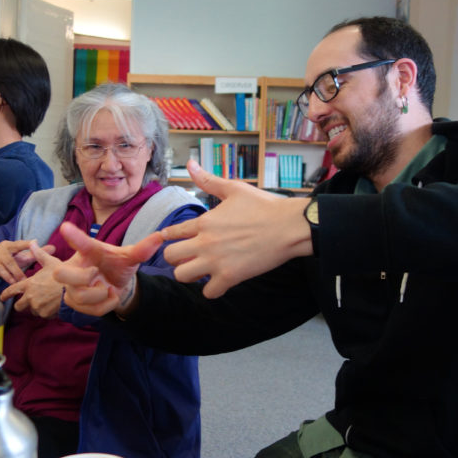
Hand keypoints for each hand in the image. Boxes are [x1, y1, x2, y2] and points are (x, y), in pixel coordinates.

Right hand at [0, 239, 55, 284]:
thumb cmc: (11, 260)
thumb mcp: (23, 257)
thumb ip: (37, 253)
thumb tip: (53, 248)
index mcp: (10, 245)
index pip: (18, 244)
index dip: (25, 244)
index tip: (33, 242)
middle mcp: (0, 249)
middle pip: (9, 260)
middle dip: (17, 270)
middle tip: (25, 279)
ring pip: (1, 267)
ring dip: (10, 276)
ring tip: (18, 283)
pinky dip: (3, 278)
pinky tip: (10, 283)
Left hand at [0, 242, 64, 316]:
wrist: (75, 287)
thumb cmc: (63, 273)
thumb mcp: (50, 262)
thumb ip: (39, 254)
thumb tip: (33, 243)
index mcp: (28, 284)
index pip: (11, 291)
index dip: (5, 294)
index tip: (2, 297)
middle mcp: (30, 297)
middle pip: (18, 306)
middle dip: (21, 305)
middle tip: (26, 302)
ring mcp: (37, 307)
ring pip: (32, 311)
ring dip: (36, 307)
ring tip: (46, 301)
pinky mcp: (45, 314)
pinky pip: (43, 315)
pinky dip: (46, 312)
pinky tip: (53, 305)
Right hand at [54, 222, 163, 316]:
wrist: (117, 285)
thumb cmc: (118, 266)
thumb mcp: (130, 257)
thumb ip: (142, 249)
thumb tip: (160, 236)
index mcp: (87, 250)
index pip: (80, 243)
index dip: (73, 236)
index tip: (65, 227)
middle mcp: (74, 266)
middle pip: (61, 274)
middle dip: (82, 277)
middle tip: (96, 274)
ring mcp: (70, 285)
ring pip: (80, 295)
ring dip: (101, 295)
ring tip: (106, 287)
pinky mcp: (72, 302)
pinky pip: (89, 310)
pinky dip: (106, 305)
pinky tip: (107, 297)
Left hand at [160, 160, 311, 298]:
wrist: (288, 226)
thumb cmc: (264, 206)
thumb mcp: (234, 188)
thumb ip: (208, 180)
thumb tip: (190, 164)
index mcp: (204, 221)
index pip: (172, 232)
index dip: (169, 236)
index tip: (172, 239)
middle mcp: (205, 242)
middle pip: (170, 256)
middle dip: (175, 257)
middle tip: (187, 256)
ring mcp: (216, 261)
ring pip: (182, 276)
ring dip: (189, 274)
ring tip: (200, 270)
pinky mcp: (230, 277)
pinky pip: (208, 293)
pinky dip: (212, 289)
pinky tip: (219, 281)